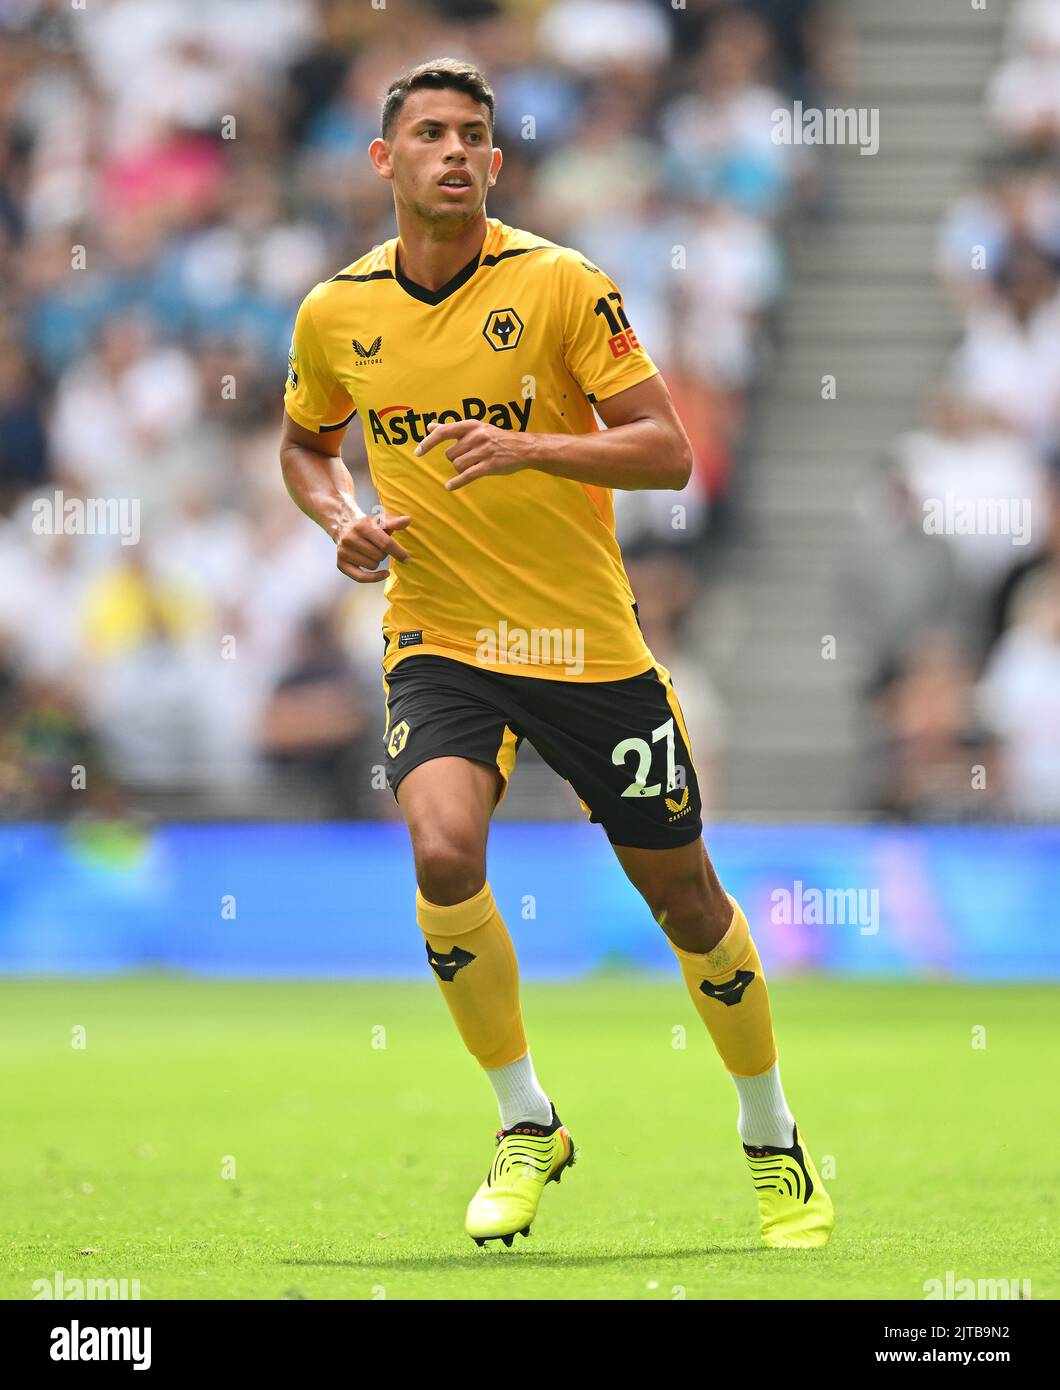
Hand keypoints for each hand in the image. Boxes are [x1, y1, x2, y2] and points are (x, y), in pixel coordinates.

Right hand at [333, 509, 411, 582]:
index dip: (398, 553)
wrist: (343, 527)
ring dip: (376, 561)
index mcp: (362, 526)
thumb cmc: (367, 525)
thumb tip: (408, 520)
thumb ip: (394, 522)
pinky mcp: (340, 564)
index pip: (385, 544)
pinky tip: (384, 573)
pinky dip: (374, 578)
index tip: (407, 559)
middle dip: (384, 553)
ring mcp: (344, 552)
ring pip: (372, 566)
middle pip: (379, 556)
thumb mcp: (380, 521)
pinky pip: (361, 578)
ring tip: (371, 552)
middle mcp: (351, 539)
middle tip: (379, 547)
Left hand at [415, 419, 537, 490]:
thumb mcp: (476, 428)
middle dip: (455, 459)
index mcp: (472, 425)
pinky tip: (449, 486)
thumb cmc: (497, 438)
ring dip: (461, 469)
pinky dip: (457, 482)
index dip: (428, 442)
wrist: (523, 448)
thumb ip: (452, 428)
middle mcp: (476, 436)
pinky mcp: (489, 465)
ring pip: (457, 465)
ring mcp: (483, 451)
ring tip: (475, 465)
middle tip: (470, 458)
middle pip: (450, 454)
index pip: (444, 432)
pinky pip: (467, 475)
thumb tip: (430, 426)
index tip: (417, 452)